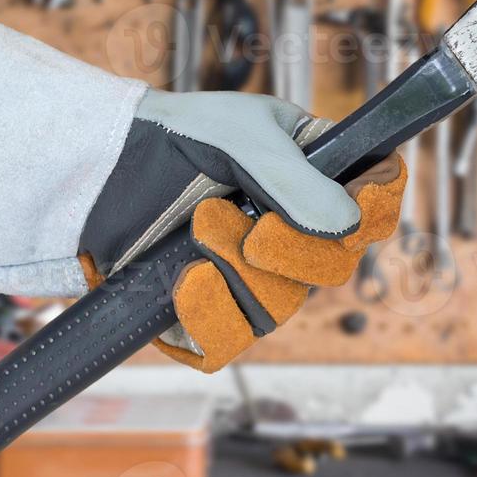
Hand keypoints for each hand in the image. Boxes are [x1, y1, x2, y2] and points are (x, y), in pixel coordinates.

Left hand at [83, 153, 406, 372]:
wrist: (99, 168)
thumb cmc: (176, 136)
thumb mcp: (244, 137)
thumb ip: (298, 181)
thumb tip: (349, 227)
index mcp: (317, 178)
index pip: (376, 203)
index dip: (377, 208)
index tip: (356, 205)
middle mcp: (294, 232)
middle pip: (336, 267)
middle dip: (294, 250)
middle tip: (253, 226)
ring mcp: (254, 276)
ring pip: (284, 306)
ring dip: (243, 274)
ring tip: (200, 230)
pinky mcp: (209, 312)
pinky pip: (229, 341)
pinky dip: (210, 314)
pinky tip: (187, 280)